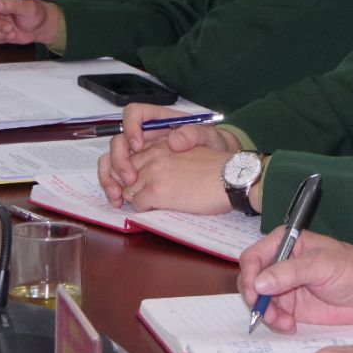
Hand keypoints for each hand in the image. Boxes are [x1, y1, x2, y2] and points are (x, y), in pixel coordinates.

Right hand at [99, 105, 234, 201]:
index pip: (134, 113)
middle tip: (130, 179)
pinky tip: (120, 202)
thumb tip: (173, 140)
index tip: (138, 146)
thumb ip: (194, 134)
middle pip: (118, 141)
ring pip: (111, 161)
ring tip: (118, 196)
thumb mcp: (210, 137)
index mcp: (159, 121)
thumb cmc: (213, 148)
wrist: (220, 168)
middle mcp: (144, 137)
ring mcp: (139, 156)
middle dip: (119, 161)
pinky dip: (114, 189)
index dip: (131, 127)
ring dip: (109, 177)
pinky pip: (116, 178)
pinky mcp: (138, 174)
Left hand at [101, 138, 238, 213]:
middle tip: (126, 196)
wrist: (232, 178)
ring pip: (126, 189)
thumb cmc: (217, 168)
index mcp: (161, 143)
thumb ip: (167, 156)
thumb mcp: (189, 151)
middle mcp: (154, 155)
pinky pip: (137, 204)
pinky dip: (142, 209)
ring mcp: (154, 173)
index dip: (123, 167)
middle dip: (121, 184)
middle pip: (121, 170)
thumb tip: (151, 171)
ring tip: (142, 203)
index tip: (128, 180)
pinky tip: (155, 208)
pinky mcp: (158, 192)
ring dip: (132, 198)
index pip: (129, 152)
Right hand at [237, 234, 352, 333]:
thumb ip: (290, 272)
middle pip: (251, 280)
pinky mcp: (291, 306)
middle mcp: (281, 263)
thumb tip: (259, 283)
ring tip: (285, 322)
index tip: (255, 294)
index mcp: (286, 243)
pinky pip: (272, 315)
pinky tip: (291, 325)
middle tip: (267, 314)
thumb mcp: (322, 266)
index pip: (253, 257)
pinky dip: (276, 323)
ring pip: (259, 301)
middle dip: (256, 299)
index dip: (249, 276)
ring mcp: (284, 286)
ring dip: (267, 314)